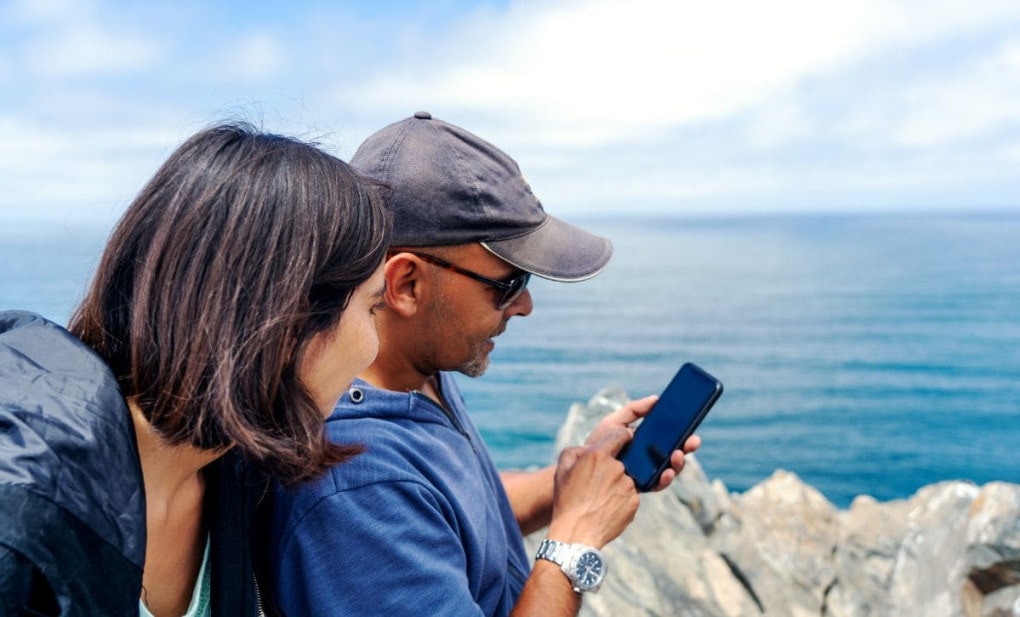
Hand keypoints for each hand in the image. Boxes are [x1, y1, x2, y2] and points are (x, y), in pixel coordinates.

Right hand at [547, 428, 637, 548]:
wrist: (576, 533)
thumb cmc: (566, 500)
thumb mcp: (562, 469)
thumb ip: (576, 450)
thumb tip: (590, 447)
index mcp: (598, 455)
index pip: (621, 434)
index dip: (622, 437)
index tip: (622, 441)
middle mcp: (616, 467)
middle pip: (622, 460)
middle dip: (612, 468)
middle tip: (597, 483)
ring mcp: (627, 485)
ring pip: (626, 479)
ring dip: (617, 485)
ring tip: (600, 499)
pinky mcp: (634, 502)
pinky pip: (630, 495)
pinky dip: (622, 499)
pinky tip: (607, 508)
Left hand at [585, 395, 701, 491]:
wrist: (582, 467)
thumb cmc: (597, 442)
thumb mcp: (614, 421)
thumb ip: (633, 409)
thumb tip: (656, 399)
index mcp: (646, 441)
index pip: (669, 436)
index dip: (682, 431)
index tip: (692, 422)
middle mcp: (650, 458)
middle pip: (675, 452)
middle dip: (686, 447)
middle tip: (693, 441)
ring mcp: (647, 472)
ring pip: (670, 469)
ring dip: (678, 463)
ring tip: (677, 455)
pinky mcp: (640, 487)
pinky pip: (657, 484)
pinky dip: (664, 478)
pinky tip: (666, 472)